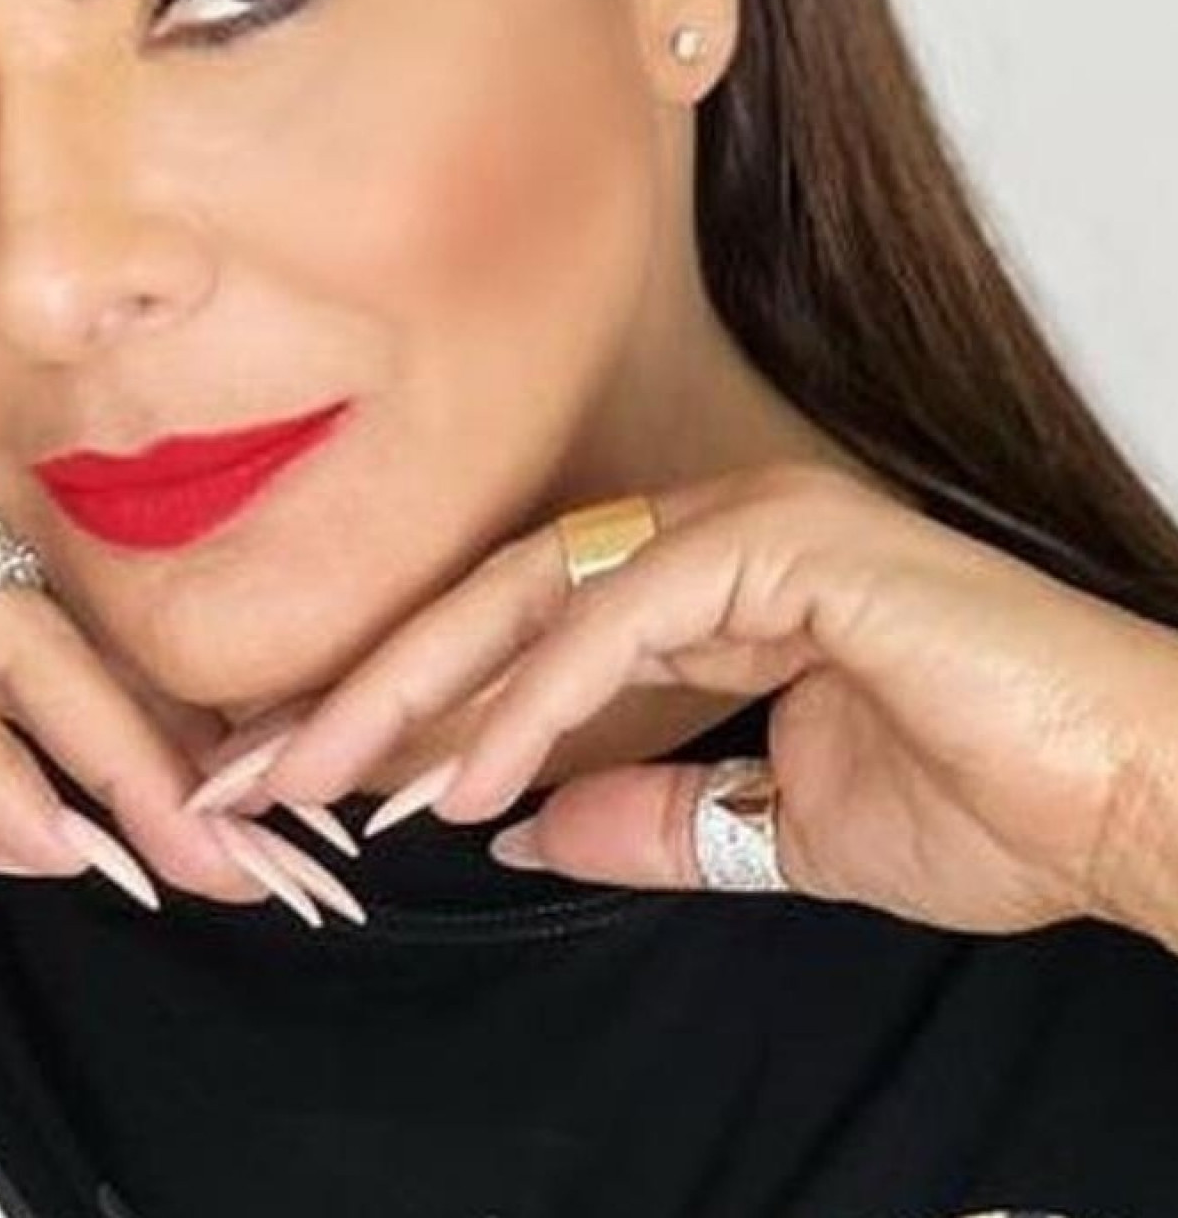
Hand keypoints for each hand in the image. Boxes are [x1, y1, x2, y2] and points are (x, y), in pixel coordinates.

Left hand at [212, 461, 1177, 938]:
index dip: (412, 701)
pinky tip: (462, 778)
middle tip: (267, 764)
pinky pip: (620, 623)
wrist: (1134, 799)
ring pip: (533, 595)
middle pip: (497, 599)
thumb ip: (651, 818)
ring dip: (420, 691)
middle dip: (373, 684)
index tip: (320, 773)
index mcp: (707, 583)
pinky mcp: (785, 545)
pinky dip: (532, 704)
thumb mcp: (776, 833)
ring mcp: (748, 524)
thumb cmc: (991, 803)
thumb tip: (523, 833)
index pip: (521, 629)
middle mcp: (713, 533)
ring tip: (326, 775)